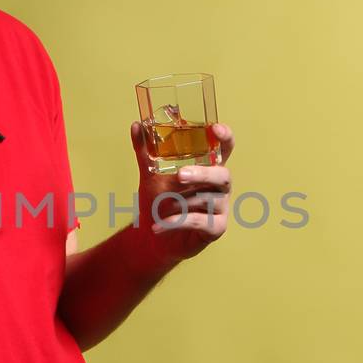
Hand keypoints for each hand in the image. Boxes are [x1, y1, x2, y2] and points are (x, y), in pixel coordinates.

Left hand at [129, 120, 235, 265]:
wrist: (152, 236)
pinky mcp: (216, 228)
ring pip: (210, 199)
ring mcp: (220, 208)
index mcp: (209, 167)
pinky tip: (159, 226)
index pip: (225, 148)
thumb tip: (136, 125)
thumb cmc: (158, 201)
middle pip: (223, 175)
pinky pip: (199, 222)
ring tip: (164, 204)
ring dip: (184, 201)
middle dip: (203, 174)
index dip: (225, 137)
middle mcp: (219, 186)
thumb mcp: (150, 174)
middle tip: (180, 175)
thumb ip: (146, 151)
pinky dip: (177, 222)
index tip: (214, 129)